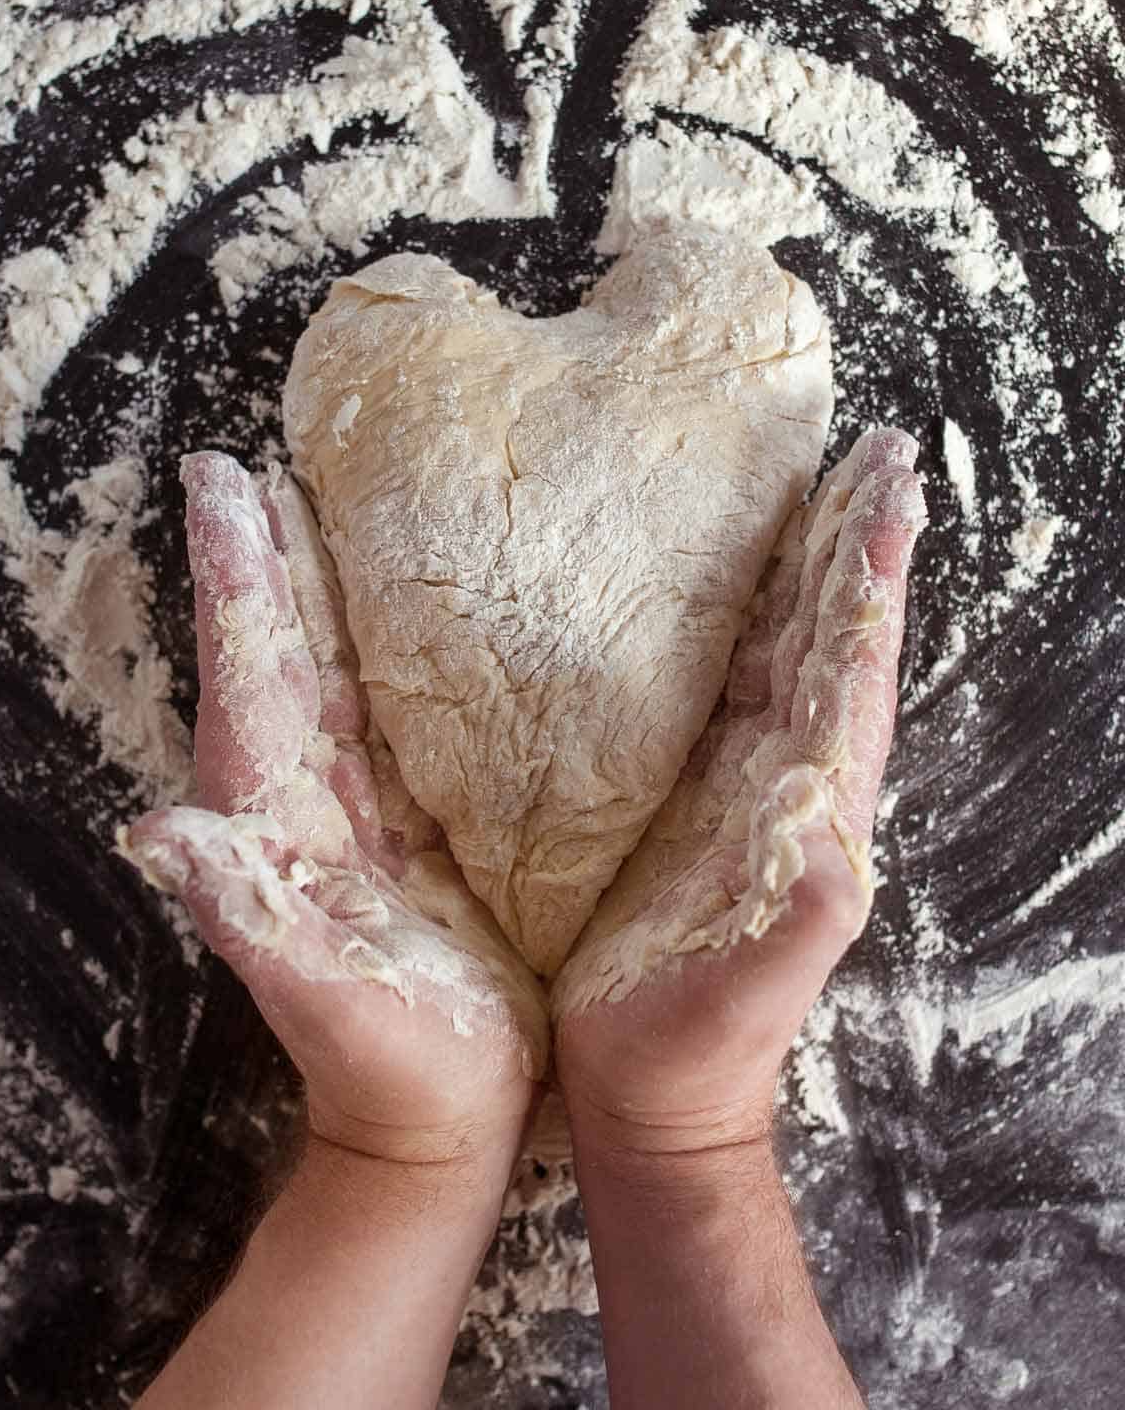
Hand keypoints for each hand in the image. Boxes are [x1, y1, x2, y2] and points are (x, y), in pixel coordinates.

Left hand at [120, 453, 547, 1173]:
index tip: (222, 477)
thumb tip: (154, 831)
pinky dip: (385, 642)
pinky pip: (384, 704)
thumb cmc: (384, 1056)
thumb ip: (241, 910)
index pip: (245, 661)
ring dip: (318, 579)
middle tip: (260, 458)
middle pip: (277, 639)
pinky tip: (411, 607)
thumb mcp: (316, 986)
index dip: (233, 569)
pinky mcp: (406, 817)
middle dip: (264, 548)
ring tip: (317, 497)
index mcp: (270, 806)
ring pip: (328, 660)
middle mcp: (299, 786)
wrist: (432, 1116)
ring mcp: (350, 799)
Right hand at [553, 428, 925, 1156]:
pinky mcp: (680, 792)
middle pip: (825, 632)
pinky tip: (720, 581)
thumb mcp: (765, 971)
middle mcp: (786, 773)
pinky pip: (716, 684)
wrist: (656, 1092)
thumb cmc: (708, 1035)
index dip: (871, 574)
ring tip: (816, 487)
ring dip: (802, 566)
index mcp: (818, 800)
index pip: (854, 661)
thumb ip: (803, 899)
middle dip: (848, 543)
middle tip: (867, 453)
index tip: (890, 486)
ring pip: (778, 646)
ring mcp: (738, 780)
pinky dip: (732, 620)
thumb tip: (831, 825)